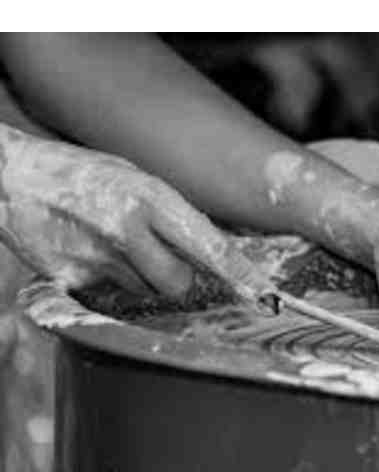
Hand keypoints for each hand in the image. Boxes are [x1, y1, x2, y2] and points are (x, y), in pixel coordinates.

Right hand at [0, 125, 272, 301]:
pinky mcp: (71, 281)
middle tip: (156, 255)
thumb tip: (211, 250)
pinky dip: (108, 282)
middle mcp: (128, 228)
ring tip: (113, 245)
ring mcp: (98, 257)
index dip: (239, 273)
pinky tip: (90, 253)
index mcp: (151, 196)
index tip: (261, 294)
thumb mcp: (138, 179)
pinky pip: (110, 296)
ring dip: (140, 278)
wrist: (14, 176)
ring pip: (146, 293)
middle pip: (179, 284)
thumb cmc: (84, 174)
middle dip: (175, 277)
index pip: (209, 245)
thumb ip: (173, 214)